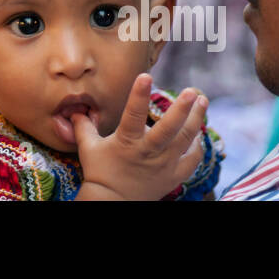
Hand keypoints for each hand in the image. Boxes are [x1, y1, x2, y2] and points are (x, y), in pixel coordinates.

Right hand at [72, 73, 206, 200]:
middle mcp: (148, 152)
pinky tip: (197, 134)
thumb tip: (75, 109)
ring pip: (185, 141)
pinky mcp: (173, 177)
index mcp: (127, 141)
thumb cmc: (99, 173)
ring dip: (195, 119)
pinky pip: (192, 161)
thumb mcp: (88, 147)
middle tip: (192, 92)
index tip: (146, 75)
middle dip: (182, 109)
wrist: (112, 203)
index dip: (139, 94)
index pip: (133, 114)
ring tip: (203, 101)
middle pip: (169, 129)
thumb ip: (84, 126)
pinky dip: (197, 147)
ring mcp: (164, 165)